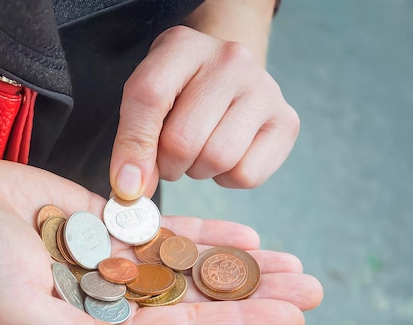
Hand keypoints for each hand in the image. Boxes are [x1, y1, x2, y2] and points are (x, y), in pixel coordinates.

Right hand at [0, 159, 320, 324]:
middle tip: (310, 289)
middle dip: (254, 294)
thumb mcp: (25, 316)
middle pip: (199, 297)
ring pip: (189, 262)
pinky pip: (164, 228)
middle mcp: (114, 295)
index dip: (238, 324)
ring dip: (237, 263)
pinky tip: (240, 236)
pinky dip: (202, 231)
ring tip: (288, 263)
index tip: (289, 318)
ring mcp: (113, 257)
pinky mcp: (105, 222)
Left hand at [109, 26, 299, 199]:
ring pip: (217, 159)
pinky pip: (247, 174)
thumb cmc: (180, 91)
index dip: (132, 149)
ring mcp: (264, 88)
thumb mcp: (148, 97)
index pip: (149, 97)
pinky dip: (227, 178)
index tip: (127, 185)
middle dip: (167, 165)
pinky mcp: (286, 120)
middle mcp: (229, 60)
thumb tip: (131, 189)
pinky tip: (225, 157)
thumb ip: (133, 138)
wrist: (228, 77)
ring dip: (197, 171)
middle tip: (168, 157)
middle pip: (183, 140)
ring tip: (197, 153)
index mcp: (182, 46)